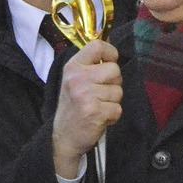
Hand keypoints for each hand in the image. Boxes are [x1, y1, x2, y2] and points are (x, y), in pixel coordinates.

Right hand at [52, 40, 121, 178]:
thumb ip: (91, 65)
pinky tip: (100, 118)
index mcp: (73, 67)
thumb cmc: (73, 106)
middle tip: (100, 94)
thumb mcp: (74, 80)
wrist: (63, 136)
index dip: (110, 53)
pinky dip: (112, 116)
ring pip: (118, 91)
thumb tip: (111, 49)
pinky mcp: (95, 112)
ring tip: (98, 107)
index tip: (109, 62)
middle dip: (113, 83)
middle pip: (114, 70)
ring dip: (112, 101)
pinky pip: (118, 108)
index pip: (97, 46)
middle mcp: (78, 78)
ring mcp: (86, 95)